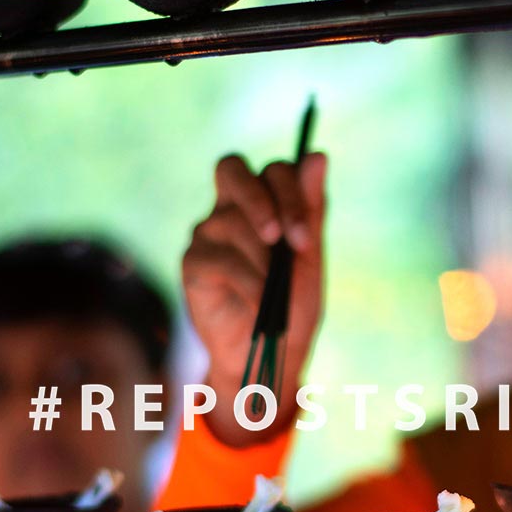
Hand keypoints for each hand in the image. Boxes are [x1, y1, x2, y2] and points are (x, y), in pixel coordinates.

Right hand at [182, 153, 326, 445]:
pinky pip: (220, 258)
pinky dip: (248, 282)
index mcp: (266, 202)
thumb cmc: (292, 307)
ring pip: (232, 221)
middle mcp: (232, 209)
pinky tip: (259, 303)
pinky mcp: (193, 262)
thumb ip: (311, 209)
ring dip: (262, 259)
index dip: (290, 194)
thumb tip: (319, 154)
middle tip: (280, 238)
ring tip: (275, 291)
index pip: (274, 170)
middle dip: (261, 199)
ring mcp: (209, 233)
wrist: (269, 357)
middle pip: (232, 167)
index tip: (305, 238)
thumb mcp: (309, 260)